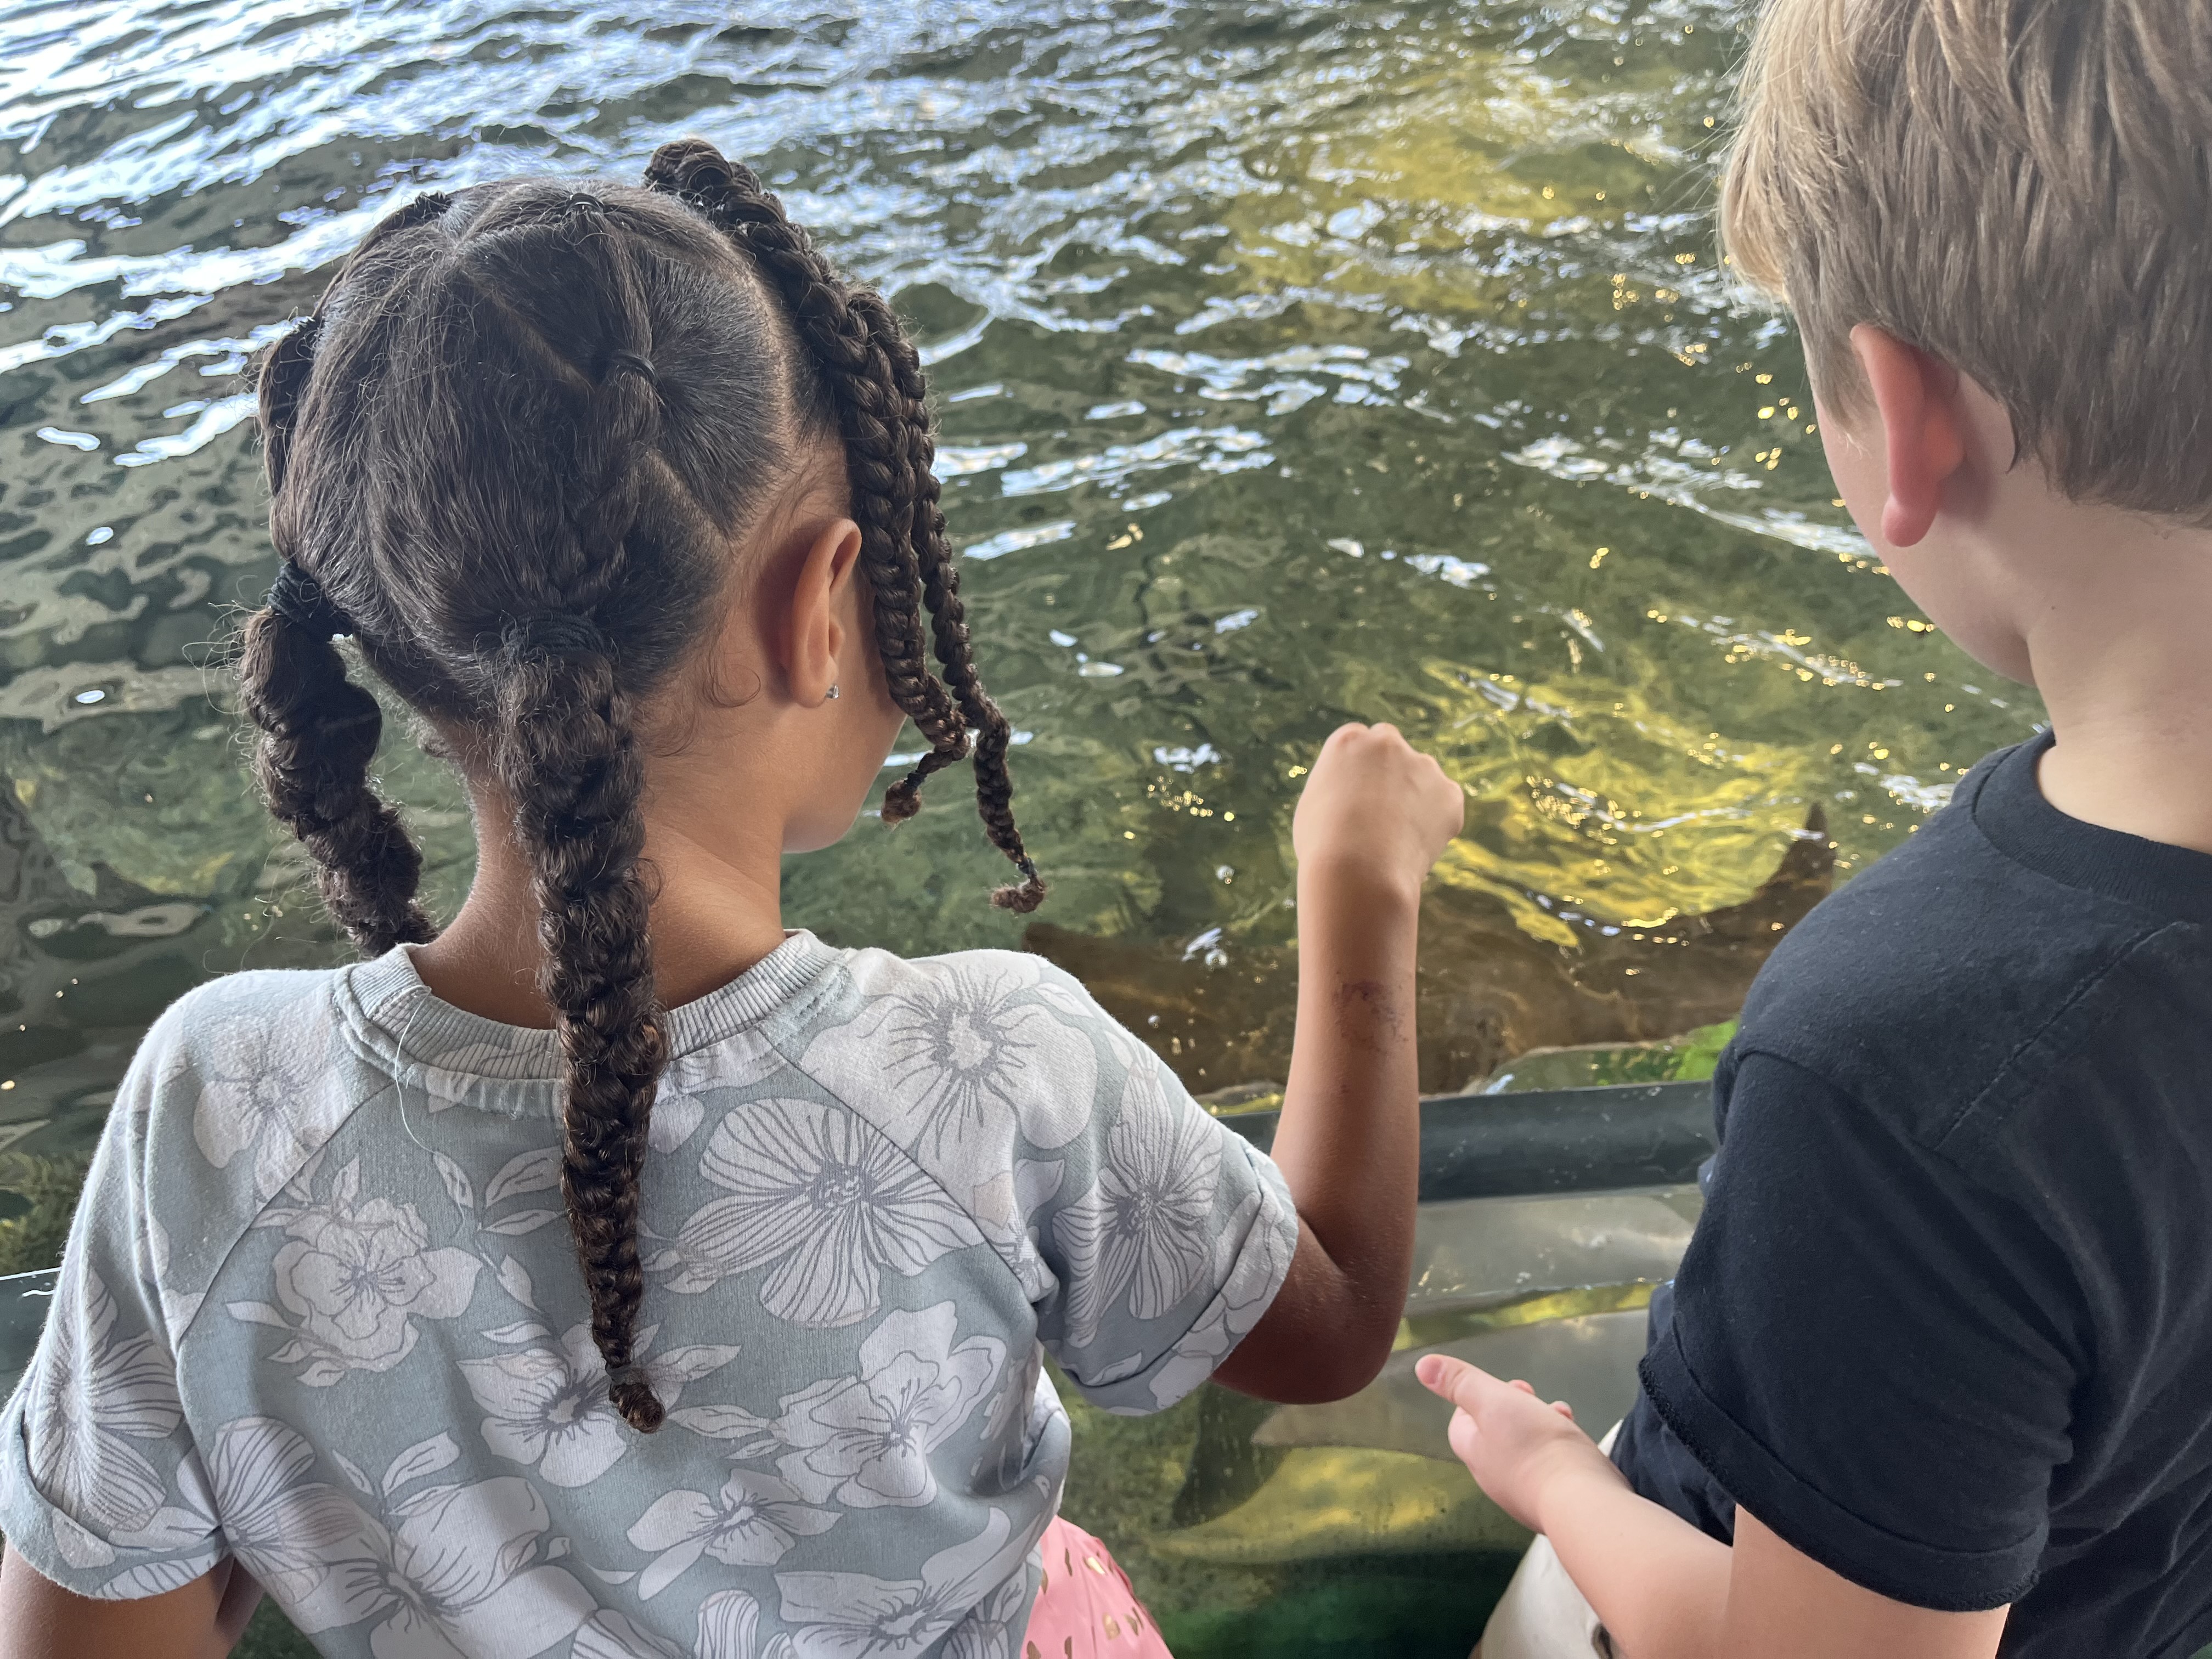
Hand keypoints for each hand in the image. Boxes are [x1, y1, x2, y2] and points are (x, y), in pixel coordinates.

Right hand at [1292, 723, 1464, 899]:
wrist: (1357, 872)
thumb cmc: (1322, 847)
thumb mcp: (1314, 806)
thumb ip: (1338, 788)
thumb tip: (1350, 797)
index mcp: (1348, 741)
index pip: (1360, 741)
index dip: (1359, 769)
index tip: (1358, 792)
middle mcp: (1387, 743)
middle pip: (1392, 749)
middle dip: (1390, 771)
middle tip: (1381, 811)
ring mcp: (1423, 765)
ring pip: (1422, 778)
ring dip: (1414, 798)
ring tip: (1394, 840)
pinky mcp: (1450, 793)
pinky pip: (1444, 807)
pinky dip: (1435, 824)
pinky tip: (1413, 847)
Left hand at [1417, 1352, 1623, 1533]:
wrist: (1582, 1502)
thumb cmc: (1535, 1446)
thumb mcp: (1493, 1401)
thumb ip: (1461, 1383)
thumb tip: (1422, 1366)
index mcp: (1476, 1455)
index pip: (1461, 1424)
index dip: (1475, 1400)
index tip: (1497, 1386)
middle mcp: (1497, 1479)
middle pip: (1497, 1435)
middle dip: (1513, 1408)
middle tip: (1529, 1394)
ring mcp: (1528, 1494)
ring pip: (1528, 1448)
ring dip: (1541, 1423)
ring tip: (1558, 1412)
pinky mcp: (1558, 1501)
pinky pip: (1553, 1466)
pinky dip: (1561, 1446)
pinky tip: (1577, 1438)